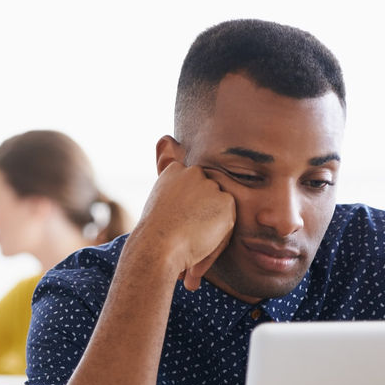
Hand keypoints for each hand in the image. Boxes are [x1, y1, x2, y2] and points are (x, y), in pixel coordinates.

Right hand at [132, 140, 234, 290]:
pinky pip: (229, 221)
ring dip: (211, 225)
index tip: (177, 220)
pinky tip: (201, 240)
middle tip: (184, 232)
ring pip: (219, 209)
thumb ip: (166, 165)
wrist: (158, 246)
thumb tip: (166, 138)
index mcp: (173, 171)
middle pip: (208, 197)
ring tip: (191, 238)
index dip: (188, 208)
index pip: (193, 187)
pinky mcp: (226, 200)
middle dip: (201, 216)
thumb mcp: (160, 194)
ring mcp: (210, 185)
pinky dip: (220, 234)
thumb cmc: (155, 231)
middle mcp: (193, 172)